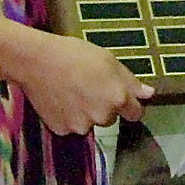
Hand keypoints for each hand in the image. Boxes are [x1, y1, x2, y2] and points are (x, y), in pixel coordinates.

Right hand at [18, 32, 153, 136]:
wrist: (35, 61)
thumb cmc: (74, 54)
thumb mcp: (108, 60)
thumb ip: (130, 81)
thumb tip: (149, 94)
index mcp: (117, 98)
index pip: (135, 113)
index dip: (129, 105)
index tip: (119, 96)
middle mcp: (102, 117)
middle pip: (110, 118)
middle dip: (103, 106)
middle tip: (88, 86)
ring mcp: (80, 126)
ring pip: (89, 123)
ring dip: (84, 112)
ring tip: (70, 90)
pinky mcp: (61, 130)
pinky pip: (70, 126)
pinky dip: (67, 116)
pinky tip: (59, 98)